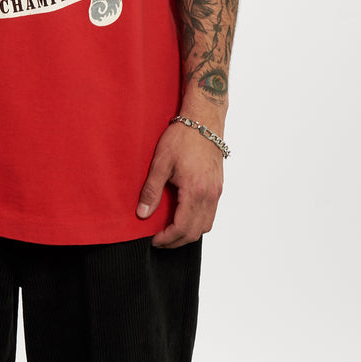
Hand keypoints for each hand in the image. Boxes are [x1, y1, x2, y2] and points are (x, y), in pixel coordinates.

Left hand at [135, 121, 223, 248]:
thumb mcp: (160, 162)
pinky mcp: (218, 187)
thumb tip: (142, 214)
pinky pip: (211, 214)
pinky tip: (184, 215)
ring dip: (189, 233)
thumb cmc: (182, 138)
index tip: (154, 240)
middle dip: (177, 241)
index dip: (167, 238)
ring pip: (206, 225)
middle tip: (160, 239)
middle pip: (196, 232)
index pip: (183, 228)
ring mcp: (216, 192)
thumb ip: (151, 191)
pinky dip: (198, 222)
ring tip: (170, 230)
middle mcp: (210, 195)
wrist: (204, 121)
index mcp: (195, 191)